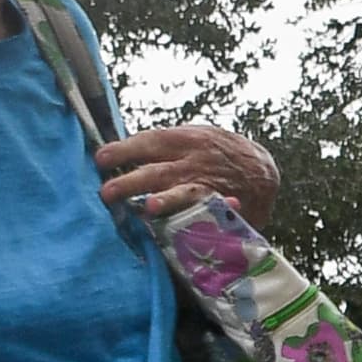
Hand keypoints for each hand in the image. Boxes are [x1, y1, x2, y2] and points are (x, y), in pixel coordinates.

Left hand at [95, 125, 280, 225]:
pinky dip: (204, 216)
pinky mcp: (224, 206)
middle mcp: (195, 161)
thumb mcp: (191, 136)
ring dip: (168, 200)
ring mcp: (210, 185)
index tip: (100, 159)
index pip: (148, 143)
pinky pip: (210, 212)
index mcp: (184, 139)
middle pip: (159, 171)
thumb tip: (120, 153)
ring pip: (185, 193)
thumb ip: (162, 146)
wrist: (261, 168)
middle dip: (132, 182)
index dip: (124, 150)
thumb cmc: (215, 151)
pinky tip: (191, 224)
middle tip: (107, 192)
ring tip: (150, 208)